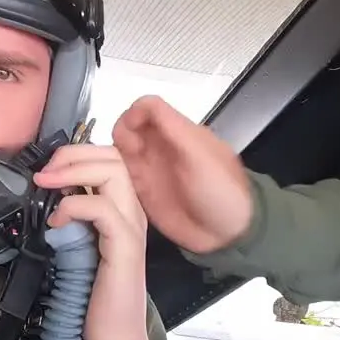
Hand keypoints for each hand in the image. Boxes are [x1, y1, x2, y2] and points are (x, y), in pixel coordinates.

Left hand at [33, 144, 148, 339]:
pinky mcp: (125, 247)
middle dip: (73, 154)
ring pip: (113, 173)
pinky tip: (56, 222)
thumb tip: (48, 190)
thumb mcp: (79, 242)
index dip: (77, 153)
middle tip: (43, 172)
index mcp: (125, 208)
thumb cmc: (93, 292)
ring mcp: (133, 228)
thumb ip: (74, 215)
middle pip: (114, 156)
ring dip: (72, 171)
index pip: (111, 157)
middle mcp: (134, 211)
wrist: (113, 335)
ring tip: (45, 186)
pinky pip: (102, 208)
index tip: (47, 169)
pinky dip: (73, 206)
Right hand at [113, 96, 252, 254]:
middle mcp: (161, 147)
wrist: (227, 234)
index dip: (133, 114)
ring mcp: (150, 169)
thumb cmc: (220, 190)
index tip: (129, 131)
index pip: (147, 109)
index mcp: (179, 132)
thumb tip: (140, 106)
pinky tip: (115, 184)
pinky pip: (119, 176)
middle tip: (127, 155)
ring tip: (122, 172)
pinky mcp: (142, 192)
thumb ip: (172, 126)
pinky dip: (112, 175)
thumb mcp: (200, 153)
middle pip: (128, 127)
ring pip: (120, 150)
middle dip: (121, 135)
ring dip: (113, 155)